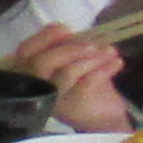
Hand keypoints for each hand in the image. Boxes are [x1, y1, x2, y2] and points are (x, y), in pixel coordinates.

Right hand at [11, 24, 135, 133]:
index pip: (25, 52)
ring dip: (91, 58)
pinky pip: (86, 84)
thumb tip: (64, 30)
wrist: (104, 113)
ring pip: (66, 73)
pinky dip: (104, 69)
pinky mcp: (73, 109)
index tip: (66, 29)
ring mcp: (54, 100)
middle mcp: (37, 87)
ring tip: (110, 51)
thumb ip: (66, 45)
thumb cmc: (86, 81)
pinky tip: (116, 63)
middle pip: (40, 64)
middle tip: (93, 44)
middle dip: (69, 49)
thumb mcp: (75, 59)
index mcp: (33, 72)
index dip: (43, 38)